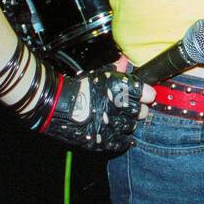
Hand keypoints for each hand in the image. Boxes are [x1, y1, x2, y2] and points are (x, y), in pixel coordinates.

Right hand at [39, 65, 154, 151]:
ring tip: (117, 119)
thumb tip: (125, 60)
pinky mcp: (104, 139)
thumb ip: (116, 69)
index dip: (146, 95)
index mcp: (120, 88)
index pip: (147, 94)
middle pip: (141, 112)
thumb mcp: (100, 74)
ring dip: (127, 123)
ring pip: (131, 126)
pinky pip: (121, 142)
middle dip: (137, 110)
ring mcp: (111, 124)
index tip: (144, 95)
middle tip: (130, 108)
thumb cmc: (79, 88)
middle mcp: (119, 106)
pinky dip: (123, 140)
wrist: (57, 106)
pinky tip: (120, 135)